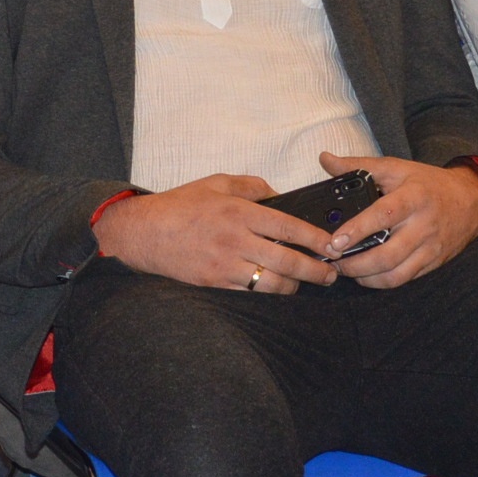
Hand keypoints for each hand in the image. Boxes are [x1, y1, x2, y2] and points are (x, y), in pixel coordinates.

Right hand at [90, 175, 338, 293]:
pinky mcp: (215, 284)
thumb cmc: (180, 206)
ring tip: (304, 284)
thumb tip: (279, 196)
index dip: (315, 238)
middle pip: (287, 261)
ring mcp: (225, 265)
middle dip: (315, 271)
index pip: (288, 227)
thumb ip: (252, 186)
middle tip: (331, 275)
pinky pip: (249, 294)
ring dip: (294, 286)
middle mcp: (235, 240)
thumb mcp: (217, 182)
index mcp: (239, 212)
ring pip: (272, 283)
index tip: (332, 246)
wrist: (144, 232)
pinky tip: (276, 290)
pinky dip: (267, 294)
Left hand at [314, 154, 477, 288]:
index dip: (357, 230)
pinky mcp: (432, 263)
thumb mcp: (396, 168)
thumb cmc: (428, 184)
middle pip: (387, 255)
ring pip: (395, 274)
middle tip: (333, 261)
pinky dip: (381, 282)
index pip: (383, 215)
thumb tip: (325, 159)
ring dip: (366, 277)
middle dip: (356, 264)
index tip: (335, 241)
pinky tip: (366, 275)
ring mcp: (429, 248)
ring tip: (346, 271)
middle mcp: (423, 225)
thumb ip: (358, 165)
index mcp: (413, 197)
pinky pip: (404, 279)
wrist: (471, 200)